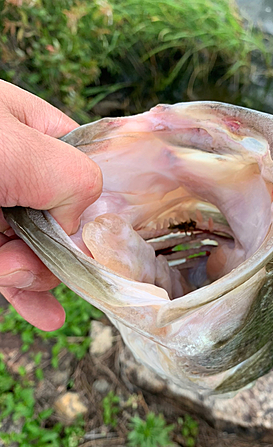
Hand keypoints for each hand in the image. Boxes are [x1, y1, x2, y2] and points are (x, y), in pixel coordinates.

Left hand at [0, 81, 101, 330]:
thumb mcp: (11, 147)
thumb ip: (69, 176)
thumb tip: (81, 222)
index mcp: (23, 130)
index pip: (76, 162)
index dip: (91, 198)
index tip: (85, 235)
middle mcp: (9, 171)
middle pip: (58, 216)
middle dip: (51, 247)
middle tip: (25, 260)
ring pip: (31, 249)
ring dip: (31, 273)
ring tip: (11, 279)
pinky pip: (8, 270)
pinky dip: (25, 293)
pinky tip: (43, 315)